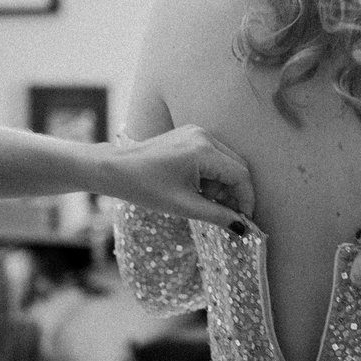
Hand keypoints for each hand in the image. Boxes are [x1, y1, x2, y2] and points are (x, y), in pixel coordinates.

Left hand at [99, 126, 254, 229]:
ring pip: (225, 161)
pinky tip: (197, 189)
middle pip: (236, 166)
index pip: (240, 175)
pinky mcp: (188, 135)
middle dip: (234, 192)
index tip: (244, 219)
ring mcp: (195, 132)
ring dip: (222, 184)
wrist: (114, 169)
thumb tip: (242, 228)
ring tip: (204, 201)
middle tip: (225, 213)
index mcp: (203, 150)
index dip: (246, 199)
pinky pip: (211, 155)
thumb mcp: (183, 206)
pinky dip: (211, 174)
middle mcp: (203, 136)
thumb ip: (217, 216)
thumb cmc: (144, 187)